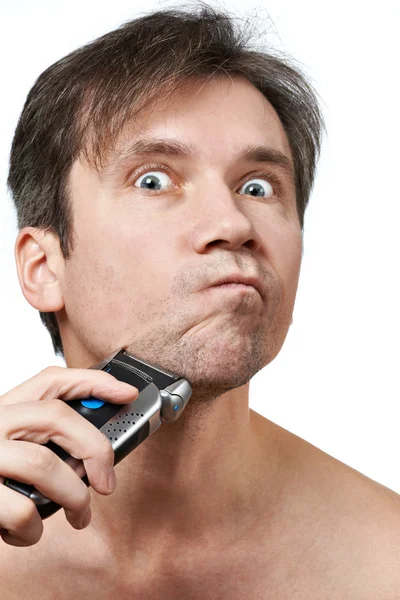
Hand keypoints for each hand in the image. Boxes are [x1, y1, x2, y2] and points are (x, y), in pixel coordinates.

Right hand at [0, 365, 137, 546]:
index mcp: (2, 409)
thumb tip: (95, 452)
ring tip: (79, 515)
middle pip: (57, 417)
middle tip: (108, 481)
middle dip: (95, 448)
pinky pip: (22, 511)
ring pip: (45, 465)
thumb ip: (41, 438)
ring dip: (74, 497)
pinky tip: (27, 532)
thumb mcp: (8, 443)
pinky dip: (35, 530)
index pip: (51, 380)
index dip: (93, 382)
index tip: (126, 392)